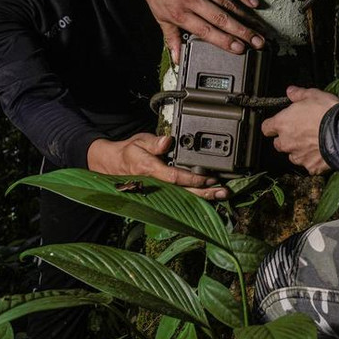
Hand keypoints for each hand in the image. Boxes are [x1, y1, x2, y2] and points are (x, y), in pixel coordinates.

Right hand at [86, 132, 228, 199]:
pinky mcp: (163, 192)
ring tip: (222, 195)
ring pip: (184, 197)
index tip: (208, 177)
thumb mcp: (139, 141)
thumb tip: (167, 141)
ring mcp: (160, 190)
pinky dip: (196, 197)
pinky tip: (210, 196)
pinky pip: (181, 197)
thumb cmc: (129, 152)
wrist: (115, 165)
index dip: (192, 178)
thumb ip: (153, 142)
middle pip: (183, 192)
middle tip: (223, 191)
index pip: (174, 177)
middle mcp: (156, 184)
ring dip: (204, 197)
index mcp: (150, 170)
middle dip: (204, 192)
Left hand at [125, 0, 264, 57]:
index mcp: (179, 13)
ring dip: (246, 17)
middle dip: (242, 32)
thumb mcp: (159, 15)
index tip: (240, 49)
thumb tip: (177, 59)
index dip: (224, 40)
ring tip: (260, 28)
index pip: (205, 30)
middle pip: (221, 18)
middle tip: (258, 42)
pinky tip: (255, 3)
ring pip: (228, 3)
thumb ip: (171, 37)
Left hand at [260, 86, 338, 174]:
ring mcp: (298, 156)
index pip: (266, 128)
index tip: (280, 123)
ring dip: (299, 150)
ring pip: (293, 156)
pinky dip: (313, 160)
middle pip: (279, 144)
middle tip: (301, 131)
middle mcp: (286, 142)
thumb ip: (299, 94)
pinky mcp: (310, 166)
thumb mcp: (313, 95)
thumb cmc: (327, 113)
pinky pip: (308, 165)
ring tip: (313, 142)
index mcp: (283, 123)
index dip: (273, 126)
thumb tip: (290, 91)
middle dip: (287, 139)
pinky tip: (322, 152)